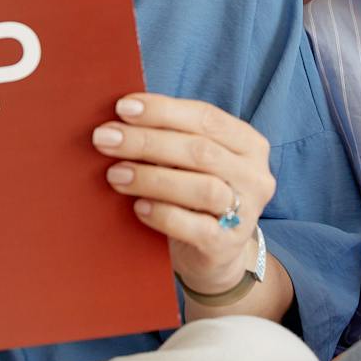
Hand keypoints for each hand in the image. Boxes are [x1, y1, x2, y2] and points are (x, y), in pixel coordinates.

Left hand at [92, 93, 274, 294]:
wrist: (214, 253)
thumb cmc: (194, 196)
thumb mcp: (190, 162)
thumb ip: (170, 138)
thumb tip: (121, 120)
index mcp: (248, 143)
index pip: (206, 117)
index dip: (163, 110)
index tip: (122, 107)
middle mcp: (255, 175)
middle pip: (201, 151)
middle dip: (147, 142)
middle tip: (105, 139)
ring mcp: (246, 212)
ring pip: (202, 188)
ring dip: (152, 178)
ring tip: (115, 174)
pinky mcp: (228, 244)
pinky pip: (196, 227)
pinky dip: (163, 214)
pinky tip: (138, 207)